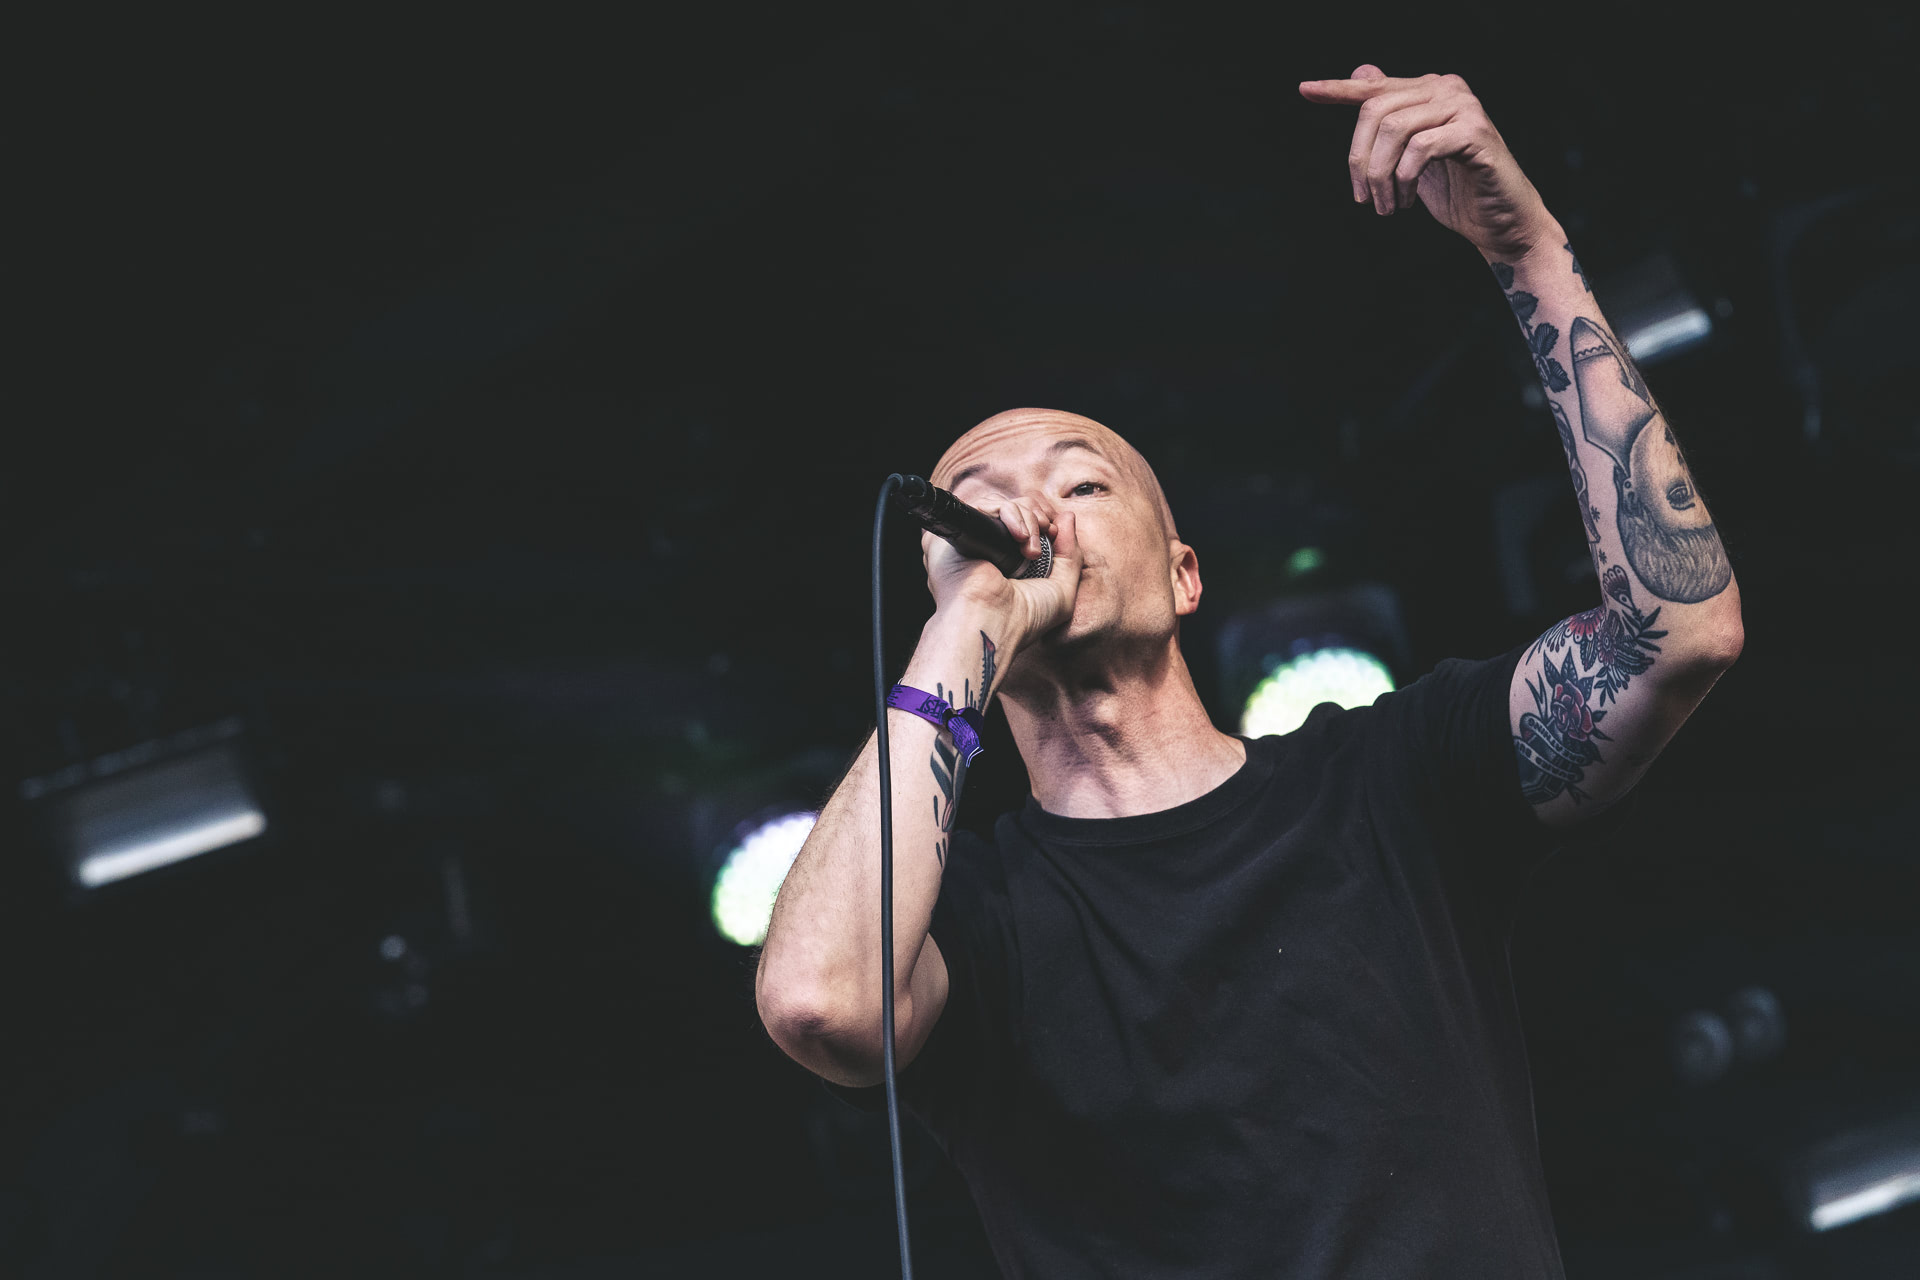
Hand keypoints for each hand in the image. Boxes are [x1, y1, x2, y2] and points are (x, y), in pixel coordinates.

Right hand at [922, 497, 1081, 650]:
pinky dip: (1009, 513)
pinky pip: (986, 505)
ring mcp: (974, 540)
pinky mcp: (959, 532)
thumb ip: (1070, 552)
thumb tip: (1068, 516)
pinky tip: (1018, 536)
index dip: (1043, 519)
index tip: (1053, 534)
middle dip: (1038, 517)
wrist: (994, 624)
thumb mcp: (1061, 588)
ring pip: (1004, 504)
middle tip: (1042, 541)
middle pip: (1017, 508)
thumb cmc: (1025, 619)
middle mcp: (990, 548)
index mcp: (1009, 561)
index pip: (1027, 522)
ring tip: (1029, 549)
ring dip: (1027, 518)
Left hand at [1299, 65, 1555, 259]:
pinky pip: (1421, 147)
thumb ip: (1390, 120)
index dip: (1337, 90)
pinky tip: (1406, 199)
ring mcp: (1465, 107)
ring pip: (1394, 128)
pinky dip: (1404, 177)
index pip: (1374, 87)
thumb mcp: (1410, 156)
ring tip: (1386, 205)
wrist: (1498, 222)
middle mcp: (1447, 88)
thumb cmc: (1455, 190)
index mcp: (1429, 90)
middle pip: (1376, 109)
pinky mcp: (1475, 133)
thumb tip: (1360, 73)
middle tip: (1363, 197)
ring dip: (1381, 175)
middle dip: (1359, 158)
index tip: (1305, 90)